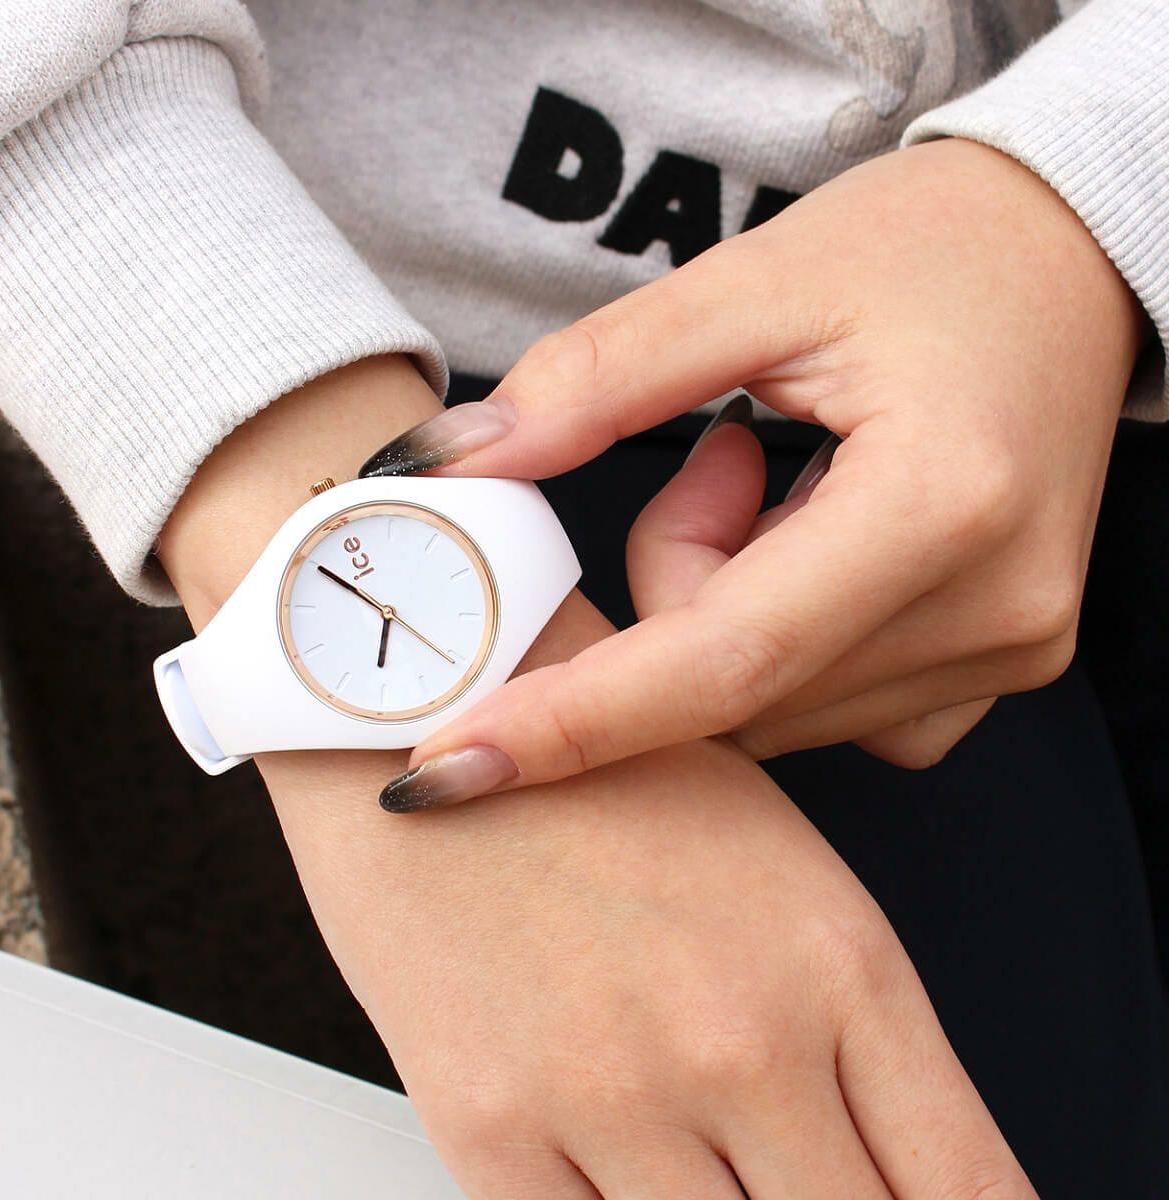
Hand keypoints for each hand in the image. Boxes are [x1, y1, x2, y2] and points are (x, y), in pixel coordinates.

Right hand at [260, 598, 1033, 1199]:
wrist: (429, 706)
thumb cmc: (601, 766)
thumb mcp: (776, 865)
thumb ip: (849, 1028)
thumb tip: (881, 1158)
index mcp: (837, 963)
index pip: (966, 1190)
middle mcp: (740, 1040)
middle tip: (798, 1178)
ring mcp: (613, 1093)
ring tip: (702, 1168)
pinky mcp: (487, 1126)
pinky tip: (616, 1175)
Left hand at [365, 138, 1145, 793]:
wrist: (1069, 260)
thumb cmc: (929, 249)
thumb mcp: (755, 283)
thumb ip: (595, 380)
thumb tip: (457, 468)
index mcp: (940, 502)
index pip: (725, 659)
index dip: (578, 719)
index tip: (453, 761)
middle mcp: (990, 608)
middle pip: (734, 688)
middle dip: (670, 587)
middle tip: (713, 462)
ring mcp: (1006, 649)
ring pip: (769, 704)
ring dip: (723, 606)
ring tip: (778, 479)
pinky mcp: (998, 660)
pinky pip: (828, 704)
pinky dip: (776, 638)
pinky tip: (815, 538)